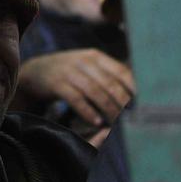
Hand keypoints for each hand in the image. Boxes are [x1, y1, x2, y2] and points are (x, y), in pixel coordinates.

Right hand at [16, 49, 134, 127]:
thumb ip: (108, 75)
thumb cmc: (69, 73)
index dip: (135, 88)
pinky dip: (88, 112)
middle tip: (135, 120)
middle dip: (124, 103)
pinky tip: (97, 123)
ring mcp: (68, 71)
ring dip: (108, 110)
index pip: (121, 71)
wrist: (34, 72)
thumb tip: (138, 90)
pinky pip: (76, 99)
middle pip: (110, 84)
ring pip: (95, 92)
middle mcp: (83, 61)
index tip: (146, 104)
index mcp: (95, 56)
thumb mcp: (87, 67)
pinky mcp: (56, 83)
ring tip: (118, 125)